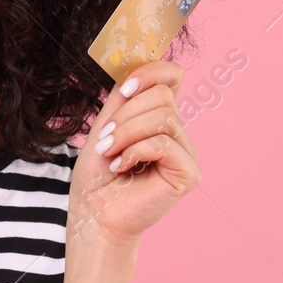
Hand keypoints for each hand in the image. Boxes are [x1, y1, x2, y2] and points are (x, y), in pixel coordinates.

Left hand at [68, 61, 201, 248]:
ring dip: (126, 133)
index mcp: (159, 118)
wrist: (94, 214)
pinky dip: (135, 151)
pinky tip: (123, 168)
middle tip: (106, 141)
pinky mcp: (188, 173)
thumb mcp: (106, 127)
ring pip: (164, 116)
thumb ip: (124, 98)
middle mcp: (177, 133)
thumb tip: (135, 68)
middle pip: (163, 95)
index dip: (150, 72)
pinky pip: (164, 143)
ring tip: (110, 154)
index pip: (172, 75)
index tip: (123, 90)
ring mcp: (186, 153)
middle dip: (126, 114)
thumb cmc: (97, 177)